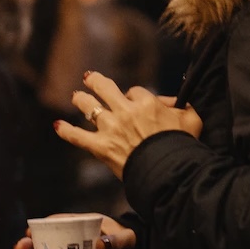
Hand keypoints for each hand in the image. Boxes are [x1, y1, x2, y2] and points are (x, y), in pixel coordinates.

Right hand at [14, 215, 135, 248]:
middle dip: (31, 247)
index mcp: (82, 228)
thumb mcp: (126, 238)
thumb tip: (100, 244)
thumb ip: (118, 240)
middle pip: (47, 245)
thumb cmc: (127, 243)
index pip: (59, 224)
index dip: (43, 227)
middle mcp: (73, 246)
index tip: (30, 232)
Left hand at [54, 71, 202, 178]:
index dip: (134, 96)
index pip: (135, 91)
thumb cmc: (181, 146)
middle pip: (105, 88)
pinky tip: (57, 125)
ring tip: (75, 96)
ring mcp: (111, 128)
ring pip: (89, 107)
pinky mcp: (101, 147)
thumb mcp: (192, 120)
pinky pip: (78, 137)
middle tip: (89, 78)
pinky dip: (66, 131)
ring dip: (80, 100)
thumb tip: (179, 103)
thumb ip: (185, 107)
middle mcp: (125, 111)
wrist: (168, 170)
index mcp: (146, 102)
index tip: (134, 102)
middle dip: (96, 82)